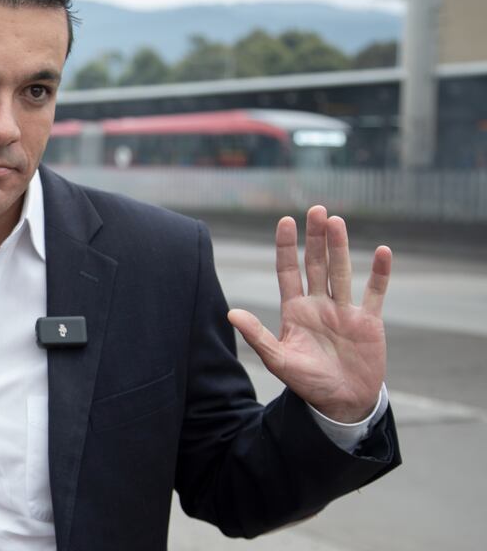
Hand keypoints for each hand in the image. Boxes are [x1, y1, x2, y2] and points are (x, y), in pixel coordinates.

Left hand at [228, 206, 389, 423]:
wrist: (341, 404)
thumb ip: (257, 336)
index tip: (285, 221)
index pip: (287, 271)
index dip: (285, 247)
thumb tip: (230, 313)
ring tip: (337, 221)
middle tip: (317, 210)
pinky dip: (380, 274)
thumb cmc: (307, 383)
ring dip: (340, 247)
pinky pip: (375, 292)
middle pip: (315, 264)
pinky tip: (383, 252)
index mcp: (295, 311)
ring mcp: (344, 311)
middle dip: (315, 238)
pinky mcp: (368, 322)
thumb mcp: (278, 360)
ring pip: (341, 271)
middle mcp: (318, 304)